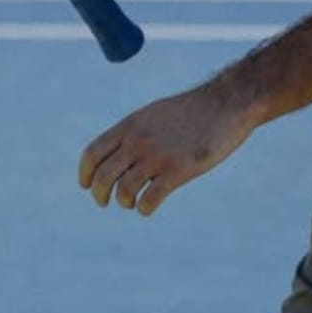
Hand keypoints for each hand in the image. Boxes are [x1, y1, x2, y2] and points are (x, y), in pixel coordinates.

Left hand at [78, 83, 257, 216]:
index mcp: (129, 126)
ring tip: (132, 202)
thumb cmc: (190, 111)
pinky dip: (144, 208)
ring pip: (124, 191)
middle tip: (104, 201)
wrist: (225, 104)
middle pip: (103, 177)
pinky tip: (148, 207)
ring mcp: (158, 156)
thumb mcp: (153, 114)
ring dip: (124, 202)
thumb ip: (133, 132)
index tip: (87, 185)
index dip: (85, 174)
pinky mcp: (179, 170)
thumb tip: (117, 151)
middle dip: (99, 194)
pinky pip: (150, 199)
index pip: (92, 154)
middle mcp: (138, 141)